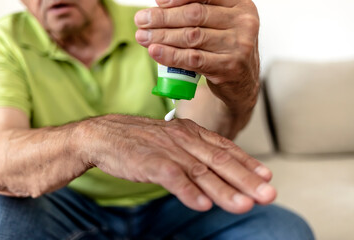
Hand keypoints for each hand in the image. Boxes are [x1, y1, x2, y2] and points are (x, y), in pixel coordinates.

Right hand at [79, 115, 275, 213]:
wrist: (105, 135)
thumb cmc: (142, 141)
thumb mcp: (173, 141)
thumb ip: (195, 154)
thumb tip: (217, 175)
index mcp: (192, 133)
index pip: (225, 148)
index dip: (248, 163)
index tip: (267, 176)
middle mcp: (184, 140)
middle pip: (220, 161)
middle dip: (246, 180)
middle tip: (268, 194)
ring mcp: (167, 150)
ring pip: (200, 172)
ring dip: (223, 191)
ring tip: (244, 206)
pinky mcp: (149, 162)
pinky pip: (171, 177)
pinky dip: (188, 192)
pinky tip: (202, 205)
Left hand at [134, 0, 259, 98]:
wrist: (243, 83)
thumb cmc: (225, 49)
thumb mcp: (220, 25)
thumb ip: (198, 13)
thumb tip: (160, 3)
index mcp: (240, 4)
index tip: (158, 2)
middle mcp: (243, 22)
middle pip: (195, 15)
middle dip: (163, 17)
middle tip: (141, 20)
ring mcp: (238, 46)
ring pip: (191, 37)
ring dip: (162, 36)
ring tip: (143, 36)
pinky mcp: (228, 67)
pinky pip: (193, 59)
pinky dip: (170, 55)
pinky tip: (155, 52)